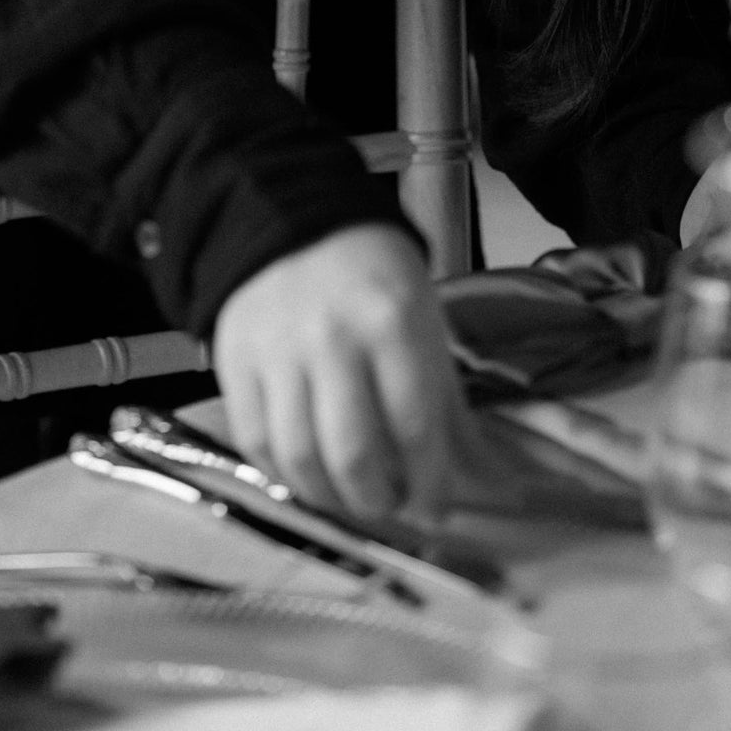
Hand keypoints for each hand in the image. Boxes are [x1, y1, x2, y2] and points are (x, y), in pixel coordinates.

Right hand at [211, 223, 476, 524]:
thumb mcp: (426, 321)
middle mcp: (332, 338)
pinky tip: (308, 475)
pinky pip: (256, 443)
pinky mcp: (236, 363)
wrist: (295, 222)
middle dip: (379, 502)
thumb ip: (450, 406)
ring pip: (301, 459)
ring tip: (351, 499)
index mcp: (393, 321)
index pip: (415, 427)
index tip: (434, 509)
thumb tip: (495, 485)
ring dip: (331, 500)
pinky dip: (284, 476)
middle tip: (391, 506)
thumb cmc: (373, 277)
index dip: (428, 484)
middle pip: (354, 455)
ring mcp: (277, 351)